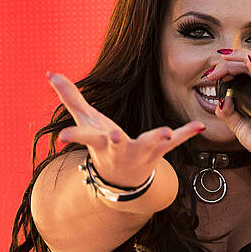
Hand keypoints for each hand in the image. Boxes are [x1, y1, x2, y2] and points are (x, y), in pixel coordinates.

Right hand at [46, 71, 204, 190]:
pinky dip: (186, 134)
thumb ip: (70, 97)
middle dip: (116, 141)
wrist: (122, 179)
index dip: (73, 136)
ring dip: (156, 138)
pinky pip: (174, 143)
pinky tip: (200, 126)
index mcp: (101, 141)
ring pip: (148, 145)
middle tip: (115, 137)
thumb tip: (50, 72)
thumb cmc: (103, 145)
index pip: (85, 137)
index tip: (62, 137)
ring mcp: (140, 151)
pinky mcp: (158, 151)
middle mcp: (120, 149)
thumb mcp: (86, 123)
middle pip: (117, 144)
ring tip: (165, 132)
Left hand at [206, 54, 250, 169]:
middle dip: (231, 61)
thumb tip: (221, 100)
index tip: (212, 74)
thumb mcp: (239, 125)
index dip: (229, 65)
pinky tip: (250, 63)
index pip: (249, 67)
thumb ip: (227, 113)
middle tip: (212, 71)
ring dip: (241, 60)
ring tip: (224, 61)